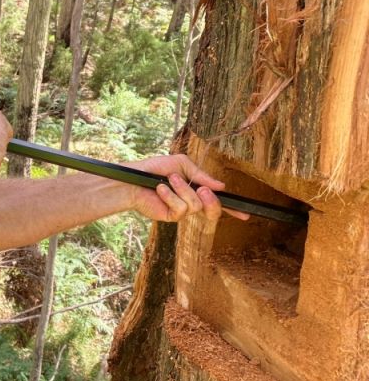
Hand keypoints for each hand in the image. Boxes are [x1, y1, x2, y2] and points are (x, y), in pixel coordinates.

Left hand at [125, 154, 249, 222]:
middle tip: (201, 189)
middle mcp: (191, 203)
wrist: (134, 178)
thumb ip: (201, 174)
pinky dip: (170, 195)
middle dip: (211, 200)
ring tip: (168, 181)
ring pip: (196, 205)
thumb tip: (222, 186)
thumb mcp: (181, 164)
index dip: (232, 209)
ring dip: (182, 189)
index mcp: (196, 190)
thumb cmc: (155, 169)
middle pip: (213, 211)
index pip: (217, 201)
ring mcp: (181, 212)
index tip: (246, 214)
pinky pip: (181, 208)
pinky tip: (159, 189)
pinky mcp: (171, 217)